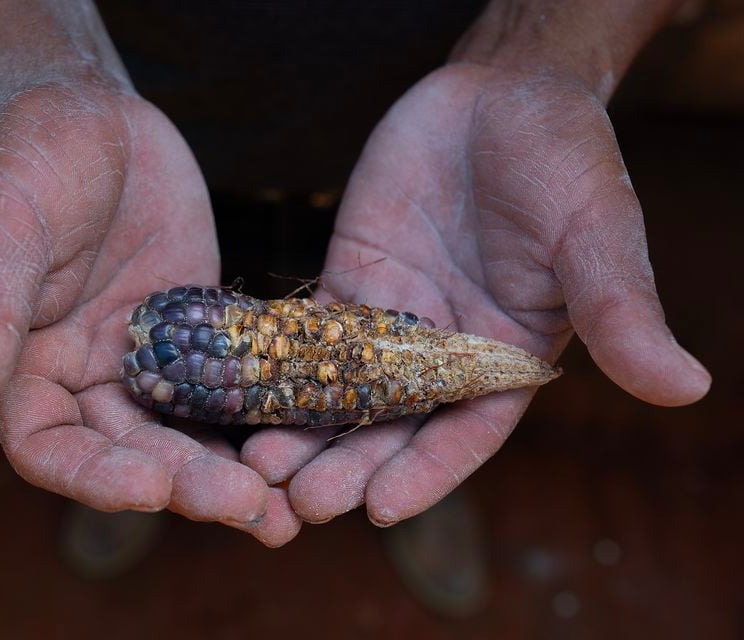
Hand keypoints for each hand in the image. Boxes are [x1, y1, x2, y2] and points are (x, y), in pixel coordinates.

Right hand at [0, 78, 299, 545]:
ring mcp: (147, 362)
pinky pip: (232, 385)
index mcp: (21, 373)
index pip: (51, 450)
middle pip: (133, 454)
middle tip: (250, 508)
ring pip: (187, 433)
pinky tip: (307, 442)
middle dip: (187, 485)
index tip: (150, 489)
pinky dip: (263, 418)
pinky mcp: (199, 336)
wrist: (94, 116)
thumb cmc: (27, 163)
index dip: (97, 478)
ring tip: (286, 513)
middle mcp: (84, 381)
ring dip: (233, 473)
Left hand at [241, 62, 710, 525]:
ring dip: (302, 431)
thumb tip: (687, 388)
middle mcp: (444, 353)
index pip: (464, 434)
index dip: (424, 473)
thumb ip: (623, 311)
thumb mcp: (597, 233)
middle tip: (298, 503)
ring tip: (256, 467)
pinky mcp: (350, 282)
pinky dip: (277, 366)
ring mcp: (391, 320)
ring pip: (340, 390)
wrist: (501, 95)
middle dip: (347, 465)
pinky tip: (240, 395)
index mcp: (506, 360)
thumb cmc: (565, 160)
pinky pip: (308, 334)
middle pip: (390, 426)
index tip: (380, 509)